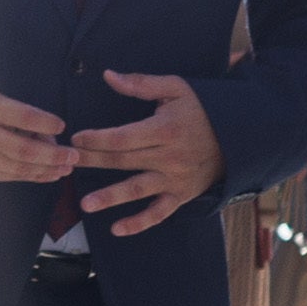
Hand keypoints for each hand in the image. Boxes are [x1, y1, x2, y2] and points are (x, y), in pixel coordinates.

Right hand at [0, 87, 73, 183]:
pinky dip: (33, 176)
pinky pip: (10, 177)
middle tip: (73, 156)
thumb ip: (21, 116)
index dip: (45, 123)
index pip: (22, 116)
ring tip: (66, 167)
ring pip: (19, 167)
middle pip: (23, 149)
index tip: (61, 125)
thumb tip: (50, 136)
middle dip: (53, 155)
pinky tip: (49, 174)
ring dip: (47, 169)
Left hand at [64, 71, 222, 236]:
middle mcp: (169, 157)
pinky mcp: (181, 195)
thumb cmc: (202, 110)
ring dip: (111, 197)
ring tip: (85, 204)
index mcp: (165, 129)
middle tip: (68, 165)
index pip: (124, 138)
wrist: (239, 138)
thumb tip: (108, 76)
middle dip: (93, 162)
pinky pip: (159, 213)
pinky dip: (139, 223)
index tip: (76, 139)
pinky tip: (117, 229)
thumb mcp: (176, 89)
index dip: (98, 139)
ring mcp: (175, 179)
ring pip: (138, 189)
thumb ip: (141, 84)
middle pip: (123, 161)